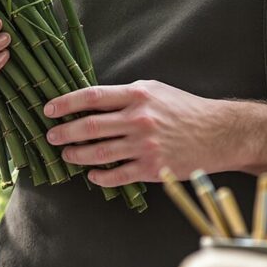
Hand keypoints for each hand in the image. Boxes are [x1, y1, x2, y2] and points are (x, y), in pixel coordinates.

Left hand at [43, 81, 234, 187]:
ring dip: (77, 155)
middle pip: (89, 127)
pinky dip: (100, 176)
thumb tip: (91, 101)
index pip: (92, 97)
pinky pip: (117, 175)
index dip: (66, 103)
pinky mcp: (152, 168)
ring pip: (99, 153)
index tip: (49, 110)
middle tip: (51, 137)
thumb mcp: (155, 91)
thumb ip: (125, 95)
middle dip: (64, 133)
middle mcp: (138, 119)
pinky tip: (92, 174)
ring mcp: (144, 145)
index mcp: (137, 95)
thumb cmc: (184, 109)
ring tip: (67, 155)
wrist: (218, 133)